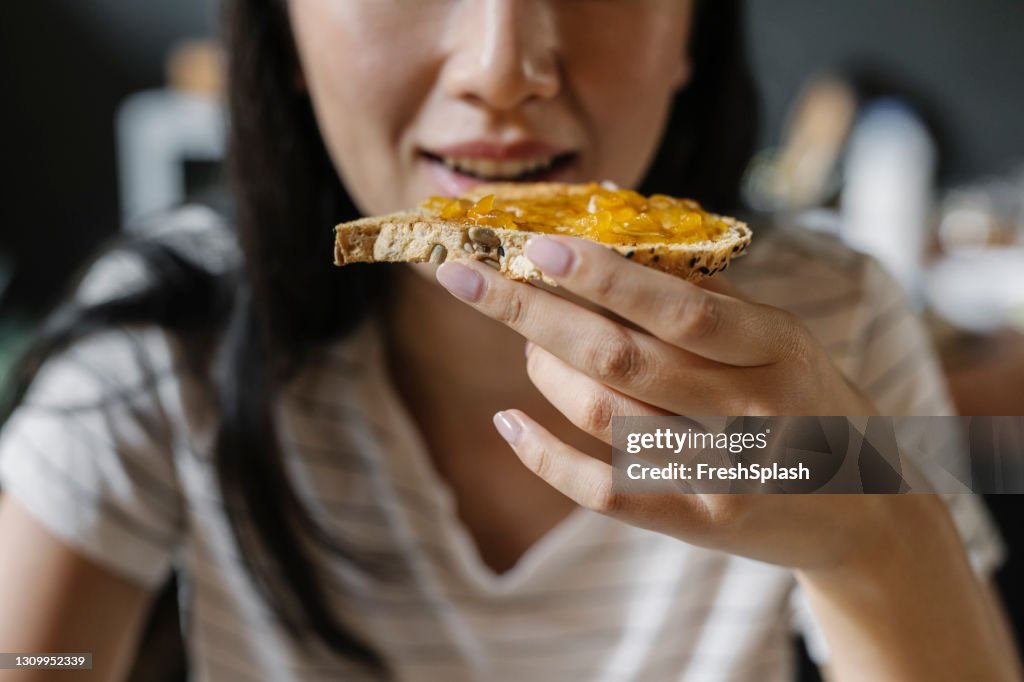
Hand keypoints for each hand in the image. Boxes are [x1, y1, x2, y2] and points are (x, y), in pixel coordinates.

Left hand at [435, 239, 1019, 678]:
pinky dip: (546, 457)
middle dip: (532, 312)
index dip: (604, 276)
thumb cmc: (806, 400)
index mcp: (775, 345)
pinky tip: (506, 423)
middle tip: (466, 277)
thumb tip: (602, 249)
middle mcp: (752, 409)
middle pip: (621, 358)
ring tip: (522, 338)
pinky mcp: (700, 522)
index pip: (678, 306)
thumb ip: (707, 302)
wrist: (866, 511)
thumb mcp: (780, 339)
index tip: (536, 245)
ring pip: (605, 416)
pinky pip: (606, 492)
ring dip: (542, 372)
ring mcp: (725, 473)